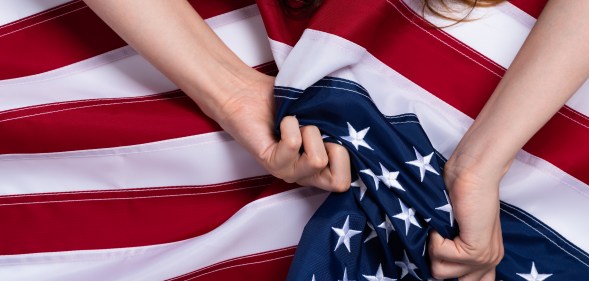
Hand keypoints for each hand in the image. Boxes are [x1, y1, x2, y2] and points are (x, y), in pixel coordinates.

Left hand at [213, 72, 351, 191]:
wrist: (246, 92)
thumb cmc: (283, 100)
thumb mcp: (321, 114)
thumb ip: (340, 126)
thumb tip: (360, 124)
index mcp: (319, 167)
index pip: (345, 183)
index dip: (348, 157)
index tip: (334, 133)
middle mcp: (304, 174)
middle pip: (339, 183)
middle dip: (335, 149)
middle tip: (315, 132)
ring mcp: (287, 172)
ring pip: (318, 161)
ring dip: (311, 131)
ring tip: (296, 123)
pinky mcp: (271, 163)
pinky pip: (294, 145)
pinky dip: (291, 124)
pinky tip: (282, 120)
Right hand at [429, 153, 503, 280]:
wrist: (472, 174)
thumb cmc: (460, 193)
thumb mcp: (458, 228)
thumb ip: (454, 249)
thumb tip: (432, 265)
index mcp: (488, 259)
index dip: (455, 275)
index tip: (440, 262)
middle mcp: (489, 262)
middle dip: (438, 262)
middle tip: (437, 241)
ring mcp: (484, 259)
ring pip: (439, 272)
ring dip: (433, 248)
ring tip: (441, 229)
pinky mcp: (475, 251)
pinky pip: (439, 253)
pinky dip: (434, 236)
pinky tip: (443, 222)